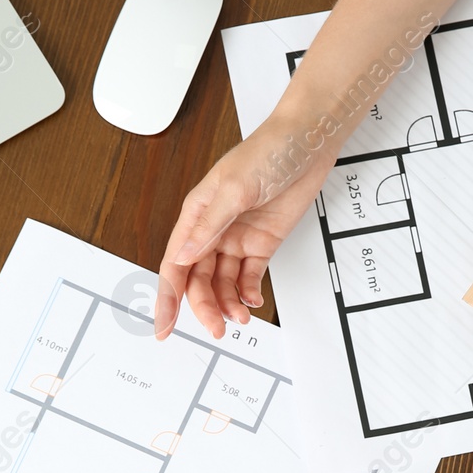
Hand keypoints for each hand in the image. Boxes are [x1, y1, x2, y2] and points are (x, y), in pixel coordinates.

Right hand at [155, 114, 337, 339]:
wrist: (308, 143)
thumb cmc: (267, 152)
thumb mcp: (235, 188)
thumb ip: (209, 225)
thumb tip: (183, 256)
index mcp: (196, 215)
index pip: (174, 264)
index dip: (167, 298)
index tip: (164, 327)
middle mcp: (213, 230)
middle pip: (198, 280)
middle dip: (205, 307)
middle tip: (218, 329)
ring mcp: (237, 239)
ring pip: (223, 283)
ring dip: (229, 303)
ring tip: (242, 317)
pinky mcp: (262, 244)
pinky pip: (249, 276)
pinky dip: (249, 292)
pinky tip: (254, 301)